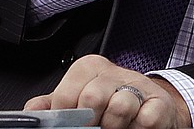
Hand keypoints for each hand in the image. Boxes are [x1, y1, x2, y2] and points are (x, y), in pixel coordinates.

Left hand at [24, 54, 190, 128]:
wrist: (150, 107)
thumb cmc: (109, 104)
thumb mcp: (77, 99)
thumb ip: (52, 105)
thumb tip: (33, 112)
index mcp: (90, 70)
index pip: (66, 94)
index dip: (65, 116)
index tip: (71, 123)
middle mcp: (115, 74)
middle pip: (92, 97)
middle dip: (90, 121)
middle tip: (93, 127)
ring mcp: (139, 87)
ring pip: (120, 107)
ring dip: (115, 125)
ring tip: (114, 127)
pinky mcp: (160, 104)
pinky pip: (146, 119)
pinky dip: (138, 127)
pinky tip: (134, 126)